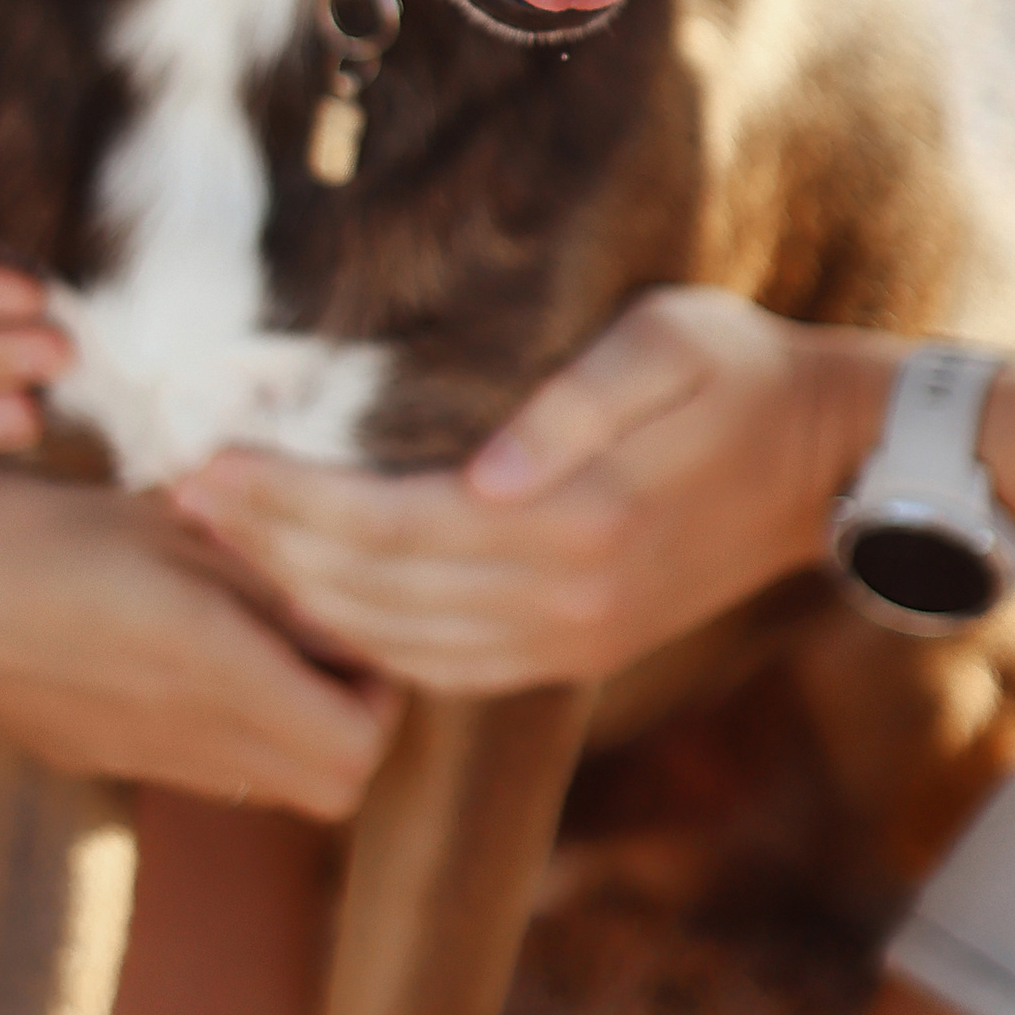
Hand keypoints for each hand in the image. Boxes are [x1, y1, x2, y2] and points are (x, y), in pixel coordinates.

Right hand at [0, 448, 402, 819]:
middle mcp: (185, 737)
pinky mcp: (95, 755)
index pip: (358, 750)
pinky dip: (231, 722)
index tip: (357, 614)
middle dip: (353, 712)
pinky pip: (204, 766)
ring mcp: (137, 758)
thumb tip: (356, 578)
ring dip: (293, 720)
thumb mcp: (167, 516)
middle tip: (329, 628)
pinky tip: (192, 640)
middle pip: (331, 785)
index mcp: (211, 670)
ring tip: (265, 628)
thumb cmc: (35, 523)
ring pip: (270, 781)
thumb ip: (267, 557)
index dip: (381, 688)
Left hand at [175, 289, 899, 692]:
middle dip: (271, 549)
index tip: (212, 462)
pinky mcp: (577, 649)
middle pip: (381, 595)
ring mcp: (573, 642)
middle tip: (180, 497)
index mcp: (583, 524)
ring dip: (303, 600)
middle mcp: (569, 606)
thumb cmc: (742, 371)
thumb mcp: (672, 345)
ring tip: (222, 543)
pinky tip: (313, 599)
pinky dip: (366, 642)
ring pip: (403, 648)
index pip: (396, 527)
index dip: (295, 503)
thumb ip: (579, 405)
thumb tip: (490, 474)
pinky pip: (448, 669)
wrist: (834, 459)